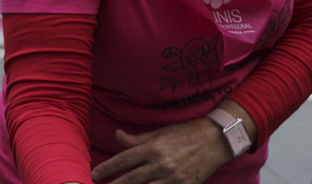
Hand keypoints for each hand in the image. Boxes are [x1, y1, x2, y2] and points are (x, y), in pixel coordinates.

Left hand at [90, 119, 229, 183]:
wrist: (216, 140)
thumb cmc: (187, 132)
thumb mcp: (161, 132)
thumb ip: (138, 138)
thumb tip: (117, 135)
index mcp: (154, 147)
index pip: (125, 159)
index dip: (108, 167)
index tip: (95, 173)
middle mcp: (161, 163)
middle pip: (131, 179)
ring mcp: (172, 177)